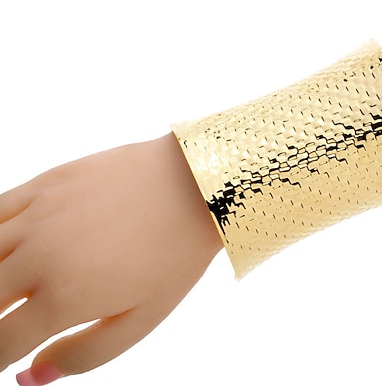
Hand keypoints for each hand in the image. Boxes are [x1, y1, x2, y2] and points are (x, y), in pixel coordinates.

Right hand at [0, 133, 221, 383]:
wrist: (193, 185)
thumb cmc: (175, 253)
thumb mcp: (144, 317)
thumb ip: (86, 353)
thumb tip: (31, 376)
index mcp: (63, 297)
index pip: (0, 344)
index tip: (6, 354)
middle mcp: (39, 256)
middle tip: (9, 321)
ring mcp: (39, 216)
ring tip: (8, 289)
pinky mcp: (46, 184)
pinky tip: (3, 247)